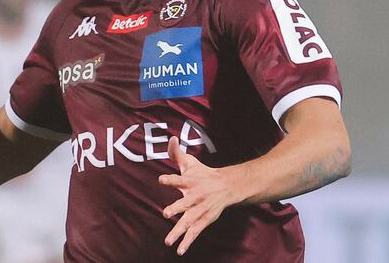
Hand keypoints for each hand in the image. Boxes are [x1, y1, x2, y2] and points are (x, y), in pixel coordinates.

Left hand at [158, 136, 239, 255]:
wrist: (226, 187)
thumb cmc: (202, 174)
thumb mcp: (190, 162)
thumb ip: (177, 153)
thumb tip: (171, 138)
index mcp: (190, 181)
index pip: (179, 178)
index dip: (170, 179)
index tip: (161, 179)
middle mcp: (195, 196)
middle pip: (185, 203)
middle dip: (176, 208)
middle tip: (166, 213)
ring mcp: (200, 210)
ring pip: (189, 221)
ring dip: (179, 231)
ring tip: (168, 241)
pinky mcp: (204, 220)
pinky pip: (195, 232)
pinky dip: (188, 242)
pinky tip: (179, 251)